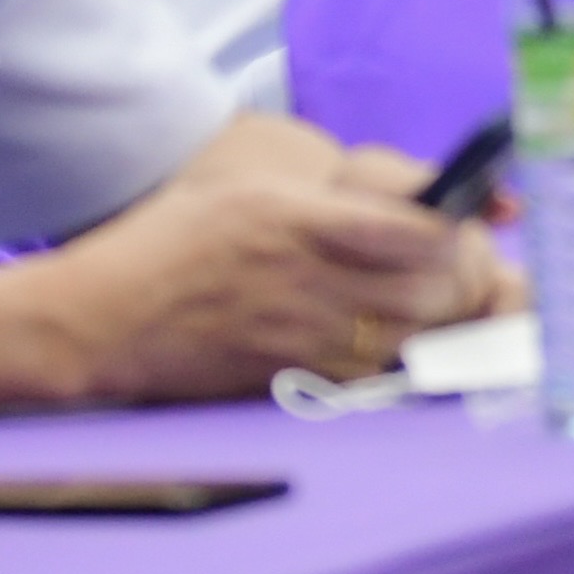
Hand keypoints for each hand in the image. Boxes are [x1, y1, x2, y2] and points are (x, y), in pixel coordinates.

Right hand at [42, 127, 516, 403]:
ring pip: (416, 339)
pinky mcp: (291, 380)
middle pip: (436, 290)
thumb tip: (423, 211)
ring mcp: (303, 336)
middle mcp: (311, 280)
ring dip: (448, 324)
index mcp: (304, 220)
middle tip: (473, 272)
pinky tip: (405, 348)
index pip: (422, 229)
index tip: (472, 224)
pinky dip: (406, 364)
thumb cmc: (173, 244)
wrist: (100, 320)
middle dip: (471, 280)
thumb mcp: (255, 193)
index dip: (463, 232)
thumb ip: (339, 203)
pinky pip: (375, 378)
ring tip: (448, 309)